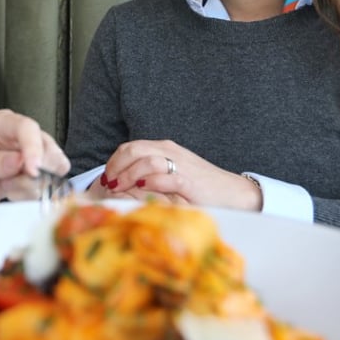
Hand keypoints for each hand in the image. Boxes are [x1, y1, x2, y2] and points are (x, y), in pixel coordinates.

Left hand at [0, 109, 69, 205]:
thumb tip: (18, 162)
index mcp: (4, 123)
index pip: (27, 128)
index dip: (34, 148)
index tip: (33, 170)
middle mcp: (22, 136)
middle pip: (49, 148)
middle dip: (38, 171)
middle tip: (13, 183)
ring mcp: (31, 156)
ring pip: (52, 170)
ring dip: (31, 185)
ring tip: (7, 186)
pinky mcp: (35, 175)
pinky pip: (45, 187)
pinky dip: (29, 194)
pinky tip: (11, 191)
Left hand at [97, 139, 261, 210]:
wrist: (233, 192)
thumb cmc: (201, 187)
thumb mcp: (172, 176)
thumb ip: (150, 175)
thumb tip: (123, 185)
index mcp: (164, 148)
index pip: (130, 147)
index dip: (113, 161)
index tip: (106, 178)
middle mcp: (169, 151)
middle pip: (132, 150)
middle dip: (115, 167)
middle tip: (108, 184)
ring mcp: (179, 164)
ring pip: (144, 160)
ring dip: (126, 175)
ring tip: (119, 188)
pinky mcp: (187, 180)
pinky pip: (162, 177)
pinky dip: (147, 183)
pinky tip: (139, 189)